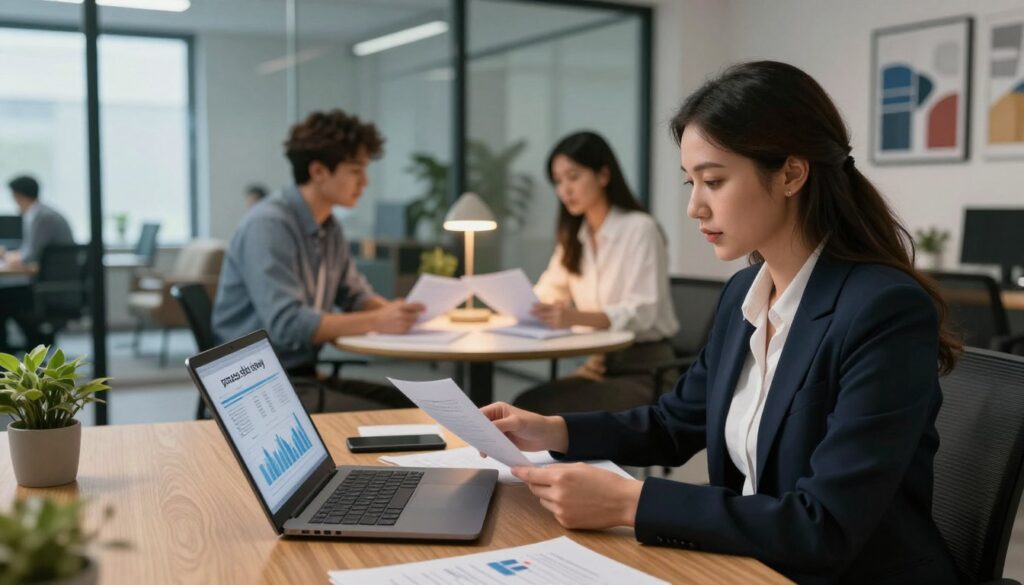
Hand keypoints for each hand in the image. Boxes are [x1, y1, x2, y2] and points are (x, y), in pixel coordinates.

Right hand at [370, 299, 424, 333]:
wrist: (375, 321)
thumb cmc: (386, 311)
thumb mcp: (395, 304)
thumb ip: (405, 304)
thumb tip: (418, 307)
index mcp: (401, 307)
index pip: (416, 306)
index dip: (422, 307)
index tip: (425, 308)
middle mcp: (402, 315)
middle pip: (416, 316)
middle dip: (417, 315)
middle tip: (419, 314)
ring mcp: (402, 324)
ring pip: (413, 323)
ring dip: (413, 321)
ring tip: (410, 319)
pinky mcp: (401, 331)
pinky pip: (409, 328)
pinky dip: (408, 326)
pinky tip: (405, 324)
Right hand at [480, 401, 567, 452]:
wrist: (547, 436)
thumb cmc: (535, 424)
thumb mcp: (517, 423)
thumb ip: (501, 425)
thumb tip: (487, 429)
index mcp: (498, 409)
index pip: (481, 414)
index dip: (473, 421)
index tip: (467, 428)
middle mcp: (497, 419)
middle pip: (481, 427)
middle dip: (477, 434)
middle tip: (472, 441)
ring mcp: (500, 431)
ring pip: (486, 437)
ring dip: (483, 443)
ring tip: (481, 451)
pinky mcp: (504, 441)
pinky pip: (493, 445)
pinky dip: (490, 449)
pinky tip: (488, 454)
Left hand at [512, 463, 643, 528]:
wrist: (622, 502)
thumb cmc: (604, 482)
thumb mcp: (580, 467)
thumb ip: (558, 470)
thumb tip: (542, 472)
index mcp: (561, 478)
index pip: (532, 475)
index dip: (521, 472)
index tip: (514, 469)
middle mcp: (558, 495)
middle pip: (535, 489)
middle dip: (538, 483)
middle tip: (551, 480)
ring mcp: (561, 511)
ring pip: (544, 501)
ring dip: (549, 495)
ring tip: (570, 492)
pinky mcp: (566, 522)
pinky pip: (554, 512)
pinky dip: (559, 506)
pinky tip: (575, 503)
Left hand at [530, 302, 574, 328]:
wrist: (577, 318)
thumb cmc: (567, 311)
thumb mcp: (561, 306)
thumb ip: (552, 306)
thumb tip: (539, 307)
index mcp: (557, 307)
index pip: (545, 306)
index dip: (538, 306)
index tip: (532, 305)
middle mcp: (556, 313)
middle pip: (543, 313)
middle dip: (536, 313)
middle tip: (529, 312)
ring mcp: (557, 320)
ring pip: (545, 320)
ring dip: (539, 318)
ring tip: (534, 316)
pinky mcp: (557, 326)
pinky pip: (548, 325)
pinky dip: (545, 322)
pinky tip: (541, 321)